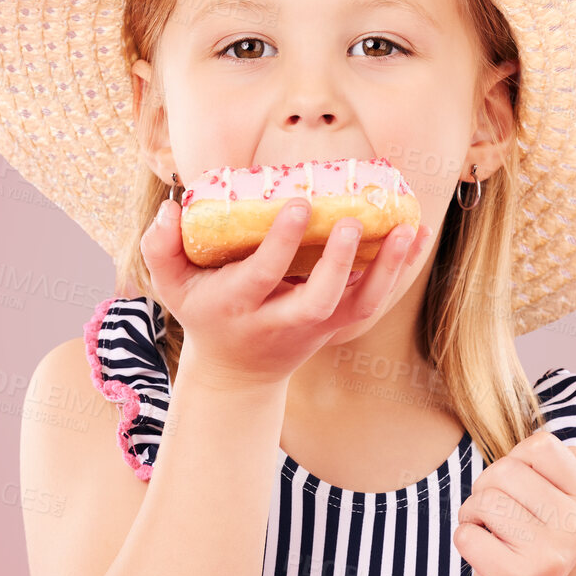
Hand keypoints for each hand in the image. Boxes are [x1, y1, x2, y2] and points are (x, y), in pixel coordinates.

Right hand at [141, 195, 434, 388]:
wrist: (238, 371)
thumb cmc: (205, 312)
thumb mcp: (172, 285)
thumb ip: (161, 247)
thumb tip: (172, 208)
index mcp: (239, 306)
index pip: (262, 276)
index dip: (280, 243)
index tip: (298, 204)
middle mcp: (281, 321)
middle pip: (317, 300)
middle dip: (337, 263)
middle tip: (351, 221)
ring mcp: (316, 328)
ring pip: (359, 307)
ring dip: (387, 270)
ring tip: (406, 227)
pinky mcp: (338, 327)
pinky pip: (375, 303)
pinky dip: (398, 272)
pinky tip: (415, 235)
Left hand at [454, 427, 575, 575]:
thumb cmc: (527, 549)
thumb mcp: (551, 508)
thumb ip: (553, 470)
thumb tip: (549, 441)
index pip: (541, 445)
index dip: (515, 460)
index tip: (517, 489)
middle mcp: (573, 526)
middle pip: (504, 470)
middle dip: (486, 489)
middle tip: (496, 519)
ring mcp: (545, 554)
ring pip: (483, 500)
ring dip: (472, 516)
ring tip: (489, 537)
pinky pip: (466, 533)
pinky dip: (464, 541)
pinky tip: (483, 560)